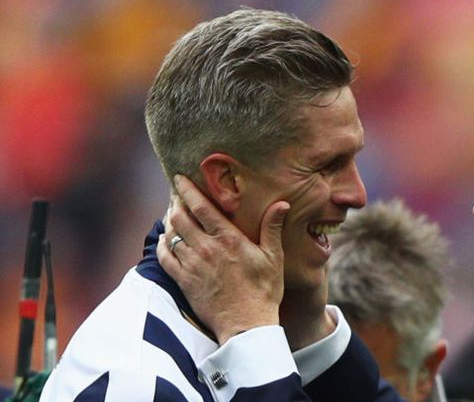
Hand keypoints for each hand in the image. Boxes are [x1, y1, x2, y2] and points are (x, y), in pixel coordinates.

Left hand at [158, 175, 289, 344]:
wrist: (247, 326)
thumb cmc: (264, 291)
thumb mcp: (274, 257)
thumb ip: (272, 227)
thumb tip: (282, 203)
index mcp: (228, 239)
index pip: (201, 206)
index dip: (187, 189)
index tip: (179, 178)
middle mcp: (206, 249)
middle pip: (180, 216)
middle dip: (175, 201)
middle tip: (175, 194)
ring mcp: (192, 265)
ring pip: (170, 234)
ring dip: (169, 221)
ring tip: (171, 213)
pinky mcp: (183, 282)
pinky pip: (164, 257)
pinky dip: (161, 245)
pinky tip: (165, 240)